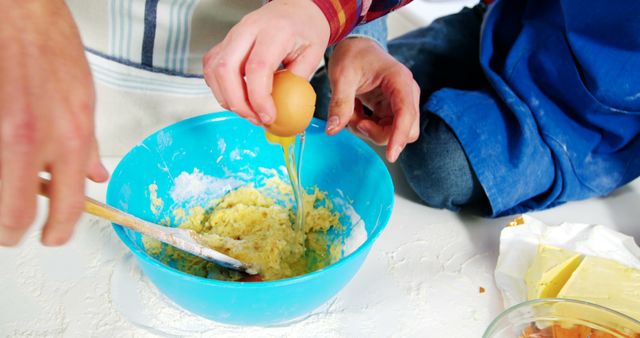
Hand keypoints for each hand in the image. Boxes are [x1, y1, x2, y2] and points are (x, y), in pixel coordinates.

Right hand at [0, 0, 107, 245]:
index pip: (69, 205)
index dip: (59, 232)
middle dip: (14, 229)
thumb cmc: (48, 47)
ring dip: (0, 198)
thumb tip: (94, 176)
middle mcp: (33, 141)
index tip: (54, 237)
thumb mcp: (84, 100)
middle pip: (15, 215)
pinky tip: (4, 155)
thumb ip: (87, 145)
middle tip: (16, 229)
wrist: (17, 14)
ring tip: (9, 187)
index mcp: (70, 137)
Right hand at [202, 0, 329, 124]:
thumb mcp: (314, 54)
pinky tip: (236, 97)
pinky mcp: (225, 42)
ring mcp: (233, 34)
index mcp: (275, 31)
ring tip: (247, 111)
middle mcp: (248, 30)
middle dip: (237, 103)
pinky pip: (211, 67)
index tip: (268, 116)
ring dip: (226, 98)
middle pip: (226, 69)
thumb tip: (284, 108)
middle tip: (255, 118)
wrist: (294, 8)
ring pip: (214, 70)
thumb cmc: (305, 28)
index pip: (257, 68)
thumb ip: (298, 81)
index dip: (259, 98)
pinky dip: (219, 88)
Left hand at [325, 37, 419, 161]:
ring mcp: (401, 103)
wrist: (356, 47)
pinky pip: (384, 129)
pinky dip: (368, 128)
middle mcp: (407, 93)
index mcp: (399, 81)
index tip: (390, 156)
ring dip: (370, 131)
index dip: (399, 137)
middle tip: (355, 122)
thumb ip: (340, 103)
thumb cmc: (352, 56)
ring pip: (394, 133)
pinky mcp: (393, 110)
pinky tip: (356, 113)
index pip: (406, 114)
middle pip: (406, 129)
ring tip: (352, 113)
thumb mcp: (341, 76)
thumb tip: (333, 130)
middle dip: (378, 133)